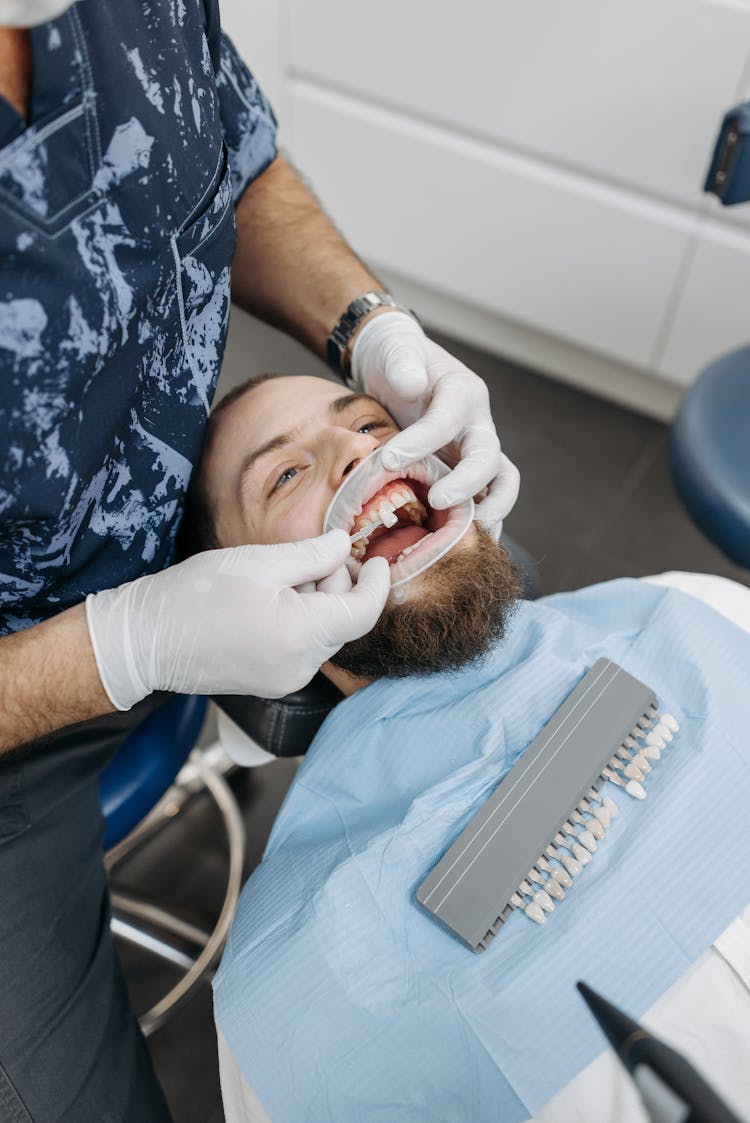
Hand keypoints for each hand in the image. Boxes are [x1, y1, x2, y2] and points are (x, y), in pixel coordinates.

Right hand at [85, 531, 389, 708]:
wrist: (146, 640)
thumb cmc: (195, 596)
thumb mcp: (258, 562)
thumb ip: (312, 555)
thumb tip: (345, 545)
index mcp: (301, 636)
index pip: (363, 612)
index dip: (377, 583)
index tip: (379, 559)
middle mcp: (300, 667)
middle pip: (344, 620)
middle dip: (337, 584)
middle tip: (306, 557)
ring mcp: (287, 680)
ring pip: (325, 632)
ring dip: (317, 601)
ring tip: (277, 579)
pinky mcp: (273, 682)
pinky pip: (305, 646)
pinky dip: (301, 620)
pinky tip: (270, 601)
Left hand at [351, 312, 519, 536]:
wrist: (399, 370)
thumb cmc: (397, 359)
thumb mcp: (396, 351)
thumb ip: (402, 363)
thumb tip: (410, 384)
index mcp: (463, 392)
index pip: (449, 419)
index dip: (422, 441)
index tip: (387, 461)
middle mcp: (478, 425)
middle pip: (488, 458)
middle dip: (467, 484)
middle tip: (436, 501)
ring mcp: (476, 451)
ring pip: (500, 484)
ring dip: (489, 511)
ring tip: (463, 536)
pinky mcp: (467, 472)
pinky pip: (485, 499)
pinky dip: (479, 522)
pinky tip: (457, 545)